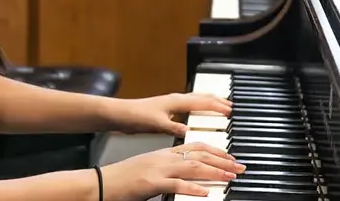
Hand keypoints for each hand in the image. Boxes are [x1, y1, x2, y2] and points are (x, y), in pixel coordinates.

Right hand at [99, 143, 244, 200]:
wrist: (100, 182)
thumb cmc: (123, 179)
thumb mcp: (150, 169)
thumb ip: (170, 170)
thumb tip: (190, 176)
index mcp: (164, 153)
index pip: (196, 146)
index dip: (217, 151)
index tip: (231, 157)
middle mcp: (163, 158)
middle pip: (199, 155)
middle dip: (223, 161)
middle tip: (239, 167)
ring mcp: (157, 169)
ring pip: (192, 167)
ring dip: (214, 172)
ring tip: (230, 177)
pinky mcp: (151, 183)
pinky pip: (176, 185)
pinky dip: (192, 188)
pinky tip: (205, 192)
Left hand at [108, 93, 231, 136]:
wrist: (120, 114)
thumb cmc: (136, 117)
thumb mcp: (157, 125)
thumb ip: (174, 128)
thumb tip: (190, 132)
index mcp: (176, 102)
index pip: (202, 102)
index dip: (217, 107)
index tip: (229, 110)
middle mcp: (175, 99)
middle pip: (201, 97)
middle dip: (217, 101)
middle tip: (230, 105)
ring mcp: (171, 103)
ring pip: (195, 99)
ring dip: (208, 102)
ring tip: (219, 105)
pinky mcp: (166, 108)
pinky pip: (188, 105)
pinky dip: (198, 107)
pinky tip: (196, 114)